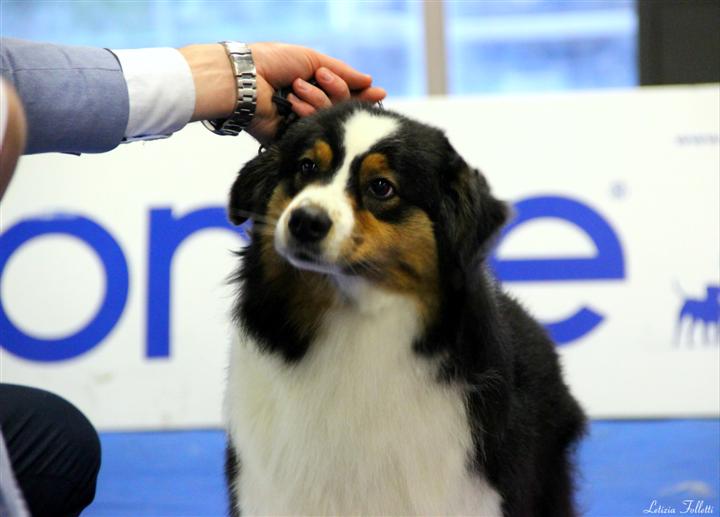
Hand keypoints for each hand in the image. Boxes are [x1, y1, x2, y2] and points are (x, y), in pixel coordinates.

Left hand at [247, 43, 385, 143]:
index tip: (378, 92)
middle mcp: (311, 105)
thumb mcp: (312, 60)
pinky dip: (307, 112)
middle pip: (343, 106)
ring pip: (331, 117)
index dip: (362, 95)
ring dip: (317, 98)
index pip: (346, 94)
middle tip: (320, 78)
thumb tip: (370, 82)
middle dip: (336, 90)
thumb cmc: (273, 62)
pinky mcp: (293, 137)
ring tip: (296, 88)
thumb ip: (342, 73)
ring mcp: (303, 122)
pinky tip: (292, 104)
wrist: (246, 79)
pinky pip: (315, 129)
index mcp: (315, 85)